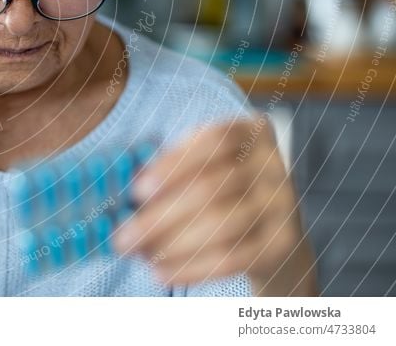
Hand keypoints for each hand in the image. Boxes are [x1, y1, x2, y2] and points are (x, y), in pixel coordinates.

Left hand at [113, 116, 316, 294]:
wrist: (274, 235)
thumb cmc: (223, 192)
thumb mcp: (204, 167)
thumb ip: (172, 172)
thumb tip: (129, 200)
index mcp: (251, 132)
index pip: (213, 140)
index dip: (173, 164)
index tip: (137, 191)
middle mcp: (273, 164)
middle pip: (211, 188)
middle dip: (159, 217)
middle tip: (123, 239)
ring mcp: (282, 204)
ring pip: (221, 225)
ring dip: (171, 244)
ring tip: (140, 255)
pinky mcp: (282, 243)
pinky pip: (233, 258)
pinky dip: (192, 268)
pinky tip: (163, 272)